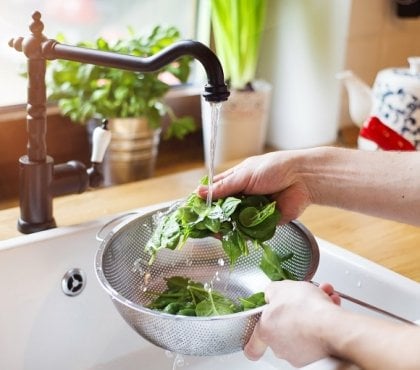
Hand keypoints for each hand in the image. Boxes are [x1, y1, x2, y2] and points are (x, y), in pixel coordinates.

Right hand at [197, 151, 311, 223]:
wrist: (302, 179)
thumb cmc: (274, 169)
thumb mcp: (244, 176)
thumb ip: (223, 187)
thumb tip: (199, 193)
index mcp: (236, 181)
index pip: (215, 191)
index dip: (204, 200)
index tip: (194, 210)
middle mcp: (242, 196)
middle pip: (222, 210)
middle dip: (215, 218)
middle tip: (205, 225)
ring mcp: (252, 210)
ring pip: (234, 222)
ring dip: (227, 227)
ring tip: (219, 231)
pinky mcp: (263, 222)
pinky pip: (249, 231)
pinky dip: (242, 233)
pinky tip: (234, 235)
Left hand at [244, 281, 340, 366]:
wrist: (332, 326)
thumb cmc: (305, 310)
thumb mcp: (281, 288)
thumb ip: (271, 291)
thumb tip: (271, 294)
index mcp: (266, 331)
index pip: (253, 346)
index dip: (254, 341)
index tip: (258, 337)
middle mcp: (281, 347)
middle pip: (283, 328)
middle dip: (294, 310)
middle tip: (302, 298)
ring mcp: (300, 353)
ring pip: (303, 327)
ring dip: (312, 311)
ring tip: (322, 296)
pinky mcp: (319, 355)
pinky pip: (319, 332)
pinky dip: (324, 319)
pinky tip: (330, 305)